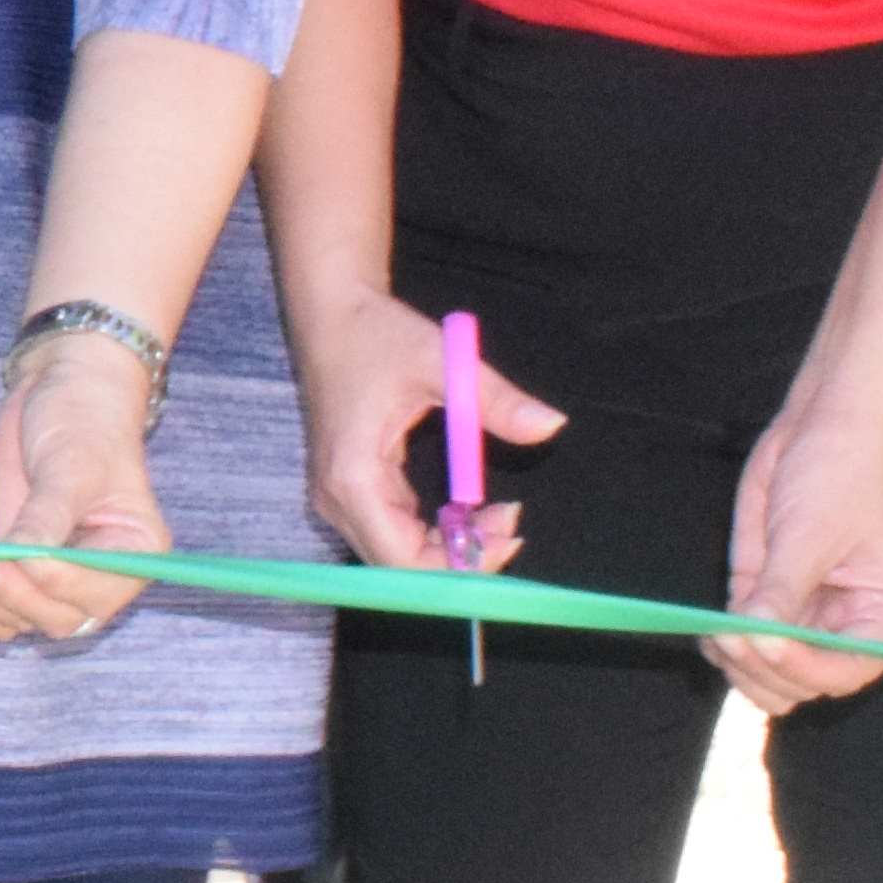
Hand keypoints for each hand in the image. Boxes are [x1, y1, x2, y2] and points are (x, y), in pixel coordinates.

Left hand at [0, 342, 170, 641]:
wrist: (59, 394)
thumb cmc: (83, 422)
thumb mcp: (70, 466)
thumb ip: (46, 516)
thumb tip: (21, 559)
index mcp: (135, 552)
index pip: (97, 591)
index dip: (57, 583)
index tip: (22, 558)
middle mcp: (101, 576)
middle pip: (59, 617)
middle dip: (16, 598)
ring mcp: (58, 576)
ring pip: (25, 619)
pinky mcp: (21, 570)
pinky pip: (2, 613)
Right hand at [291, 283, 560, 573]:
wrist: (330, 315)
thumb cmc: (376, 336)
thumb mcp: (442, 363)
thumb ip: (495, 399)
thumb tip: (551, 426)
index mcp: (352, 478)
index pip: (402, 560)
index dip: (459, 565)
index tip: (509, 534)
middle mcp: (337, 500)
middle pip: (400, 568)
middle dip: (462, 558)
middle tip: (512, 520)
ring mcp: (339, 498)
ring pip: (398, 555)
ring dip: (452, 546)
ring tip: (498, 512)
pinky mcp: (351, 491)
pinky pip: (394, 532)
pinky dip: (436, 531)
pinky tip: (469, 508)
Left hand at [712, 402, 882, 708]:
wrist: (822, 427)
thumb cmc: (838, 476)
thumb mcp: (810, 535)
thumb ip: (783, 591)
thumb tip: (757, 639)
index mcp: (882, 619)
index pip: (845, 673)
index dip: (803, 670)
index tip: (766, 643)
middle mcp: (844, 627)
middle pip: (802, 684)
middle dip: (764, 669)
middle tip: (730, 637)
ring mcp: (804, 617)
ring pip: (767, 672)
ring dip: (739, 664)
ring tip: (717, 633)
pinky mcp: (769, 599)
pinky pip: (745, 643)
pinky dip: (723, 646)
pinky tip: (709, 630)